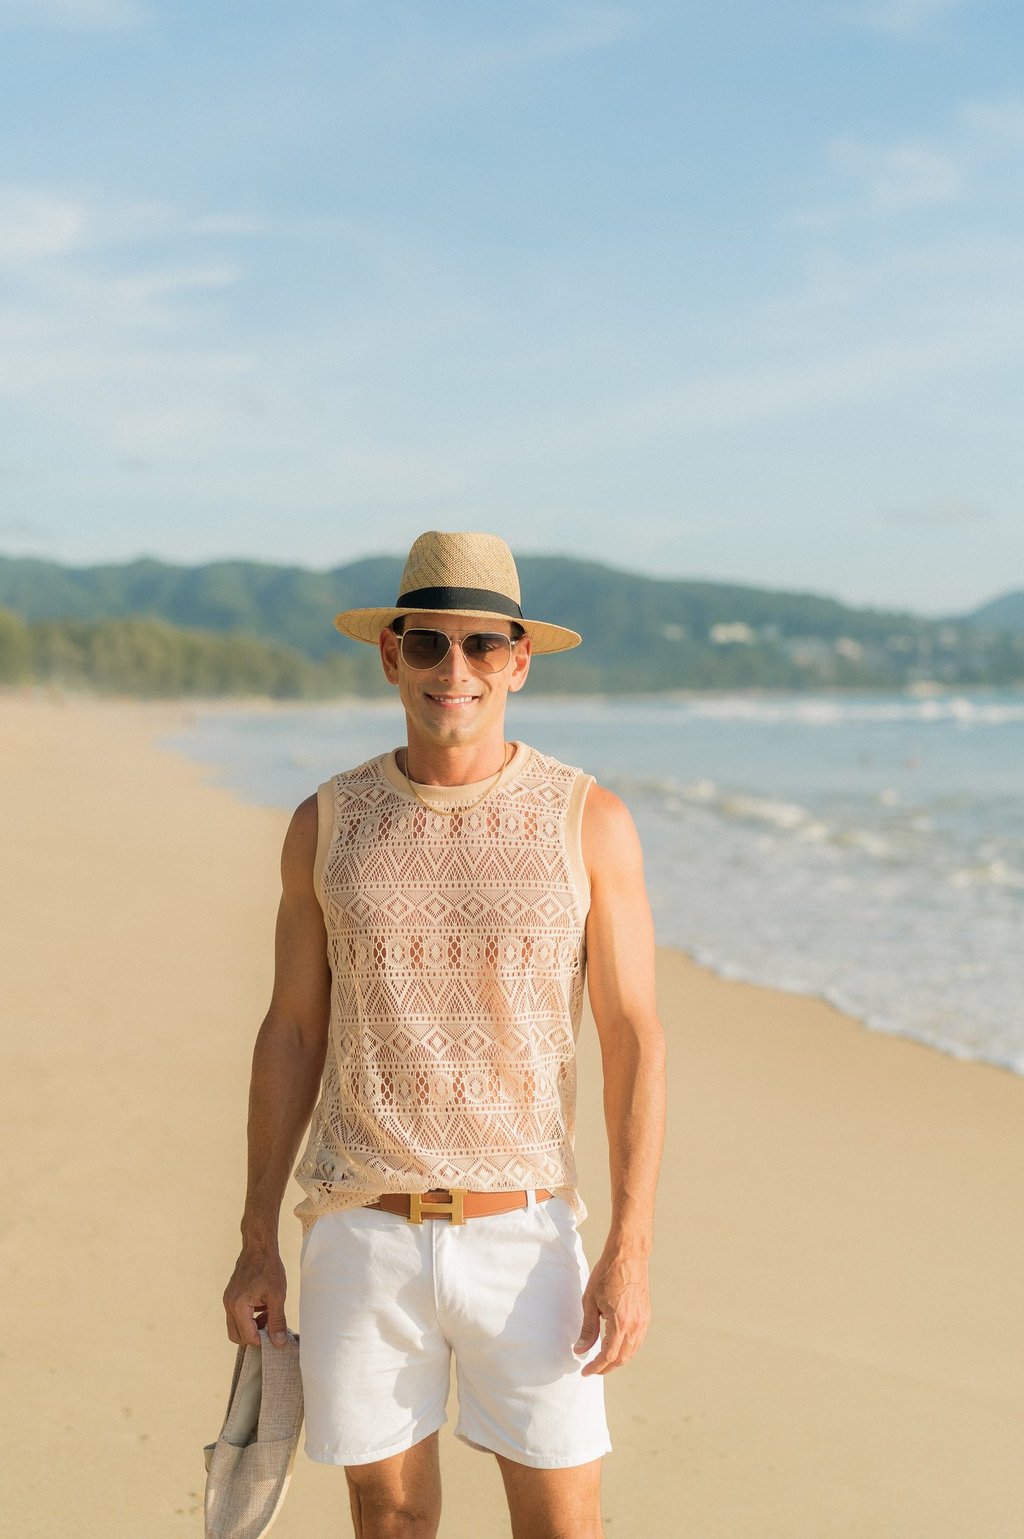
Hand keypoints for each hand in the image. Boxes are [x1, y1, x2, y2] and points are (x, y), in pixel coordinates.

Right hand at [222, 1243, 288, 1347]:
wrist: (259, 1246)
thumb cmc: (268, 1268)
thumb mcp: (278, 1295)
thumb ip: (277, 1321)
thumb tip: (279, 1343)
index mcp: (239, 1306)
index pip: (247, 1337)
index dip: (262, 1341)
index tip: (275, 1336)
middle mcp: (229, 1305)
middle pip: (236, 1336)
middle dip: (254, 1337)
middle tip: (270, 1328)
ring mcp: (228, 1300)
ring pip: (236, 1326)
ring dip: (252, 1327)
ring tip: (269, 1315)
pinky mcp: (230, 1296)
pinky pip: (237, 1315)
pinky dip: (249, 1317)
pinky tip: (263, 1307)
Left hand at [574, 1248, 650, 1375]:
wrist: (628, 1255)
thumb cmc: (606, 1274)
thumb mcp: (590, 1301)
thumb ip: (588, 1329)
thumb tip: (580, 1350)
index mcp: (621, 1322)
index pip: (608, 1355)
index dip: (596, 1366)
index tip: (585, 1371)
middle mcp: (635, 1325)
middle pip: (622, 1358)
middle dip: (606, 1367)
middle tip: (591, 1369)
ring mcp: (643, 1321)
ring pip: (632, 1351)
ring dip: (617, 1360)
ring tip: (602, 1361)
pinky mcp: (646, 1315)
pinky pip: (637, 1341)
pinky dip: (627, 1350)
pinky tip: (616, 1347)